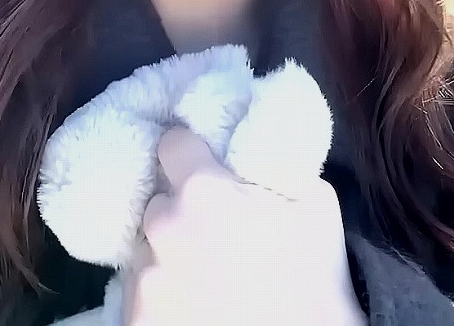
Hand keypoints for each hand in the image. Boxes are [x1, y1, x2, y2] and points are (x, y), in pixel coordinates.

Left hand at [121, 126, 364, 325]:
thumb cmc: (311, 288)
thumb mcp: (318, 209)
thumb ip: (277, 171)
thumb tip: (257, 157)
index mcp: (203, 192)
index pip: (172, 144)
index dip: (190, 154)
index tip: (202, 166)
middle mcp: (163, 228)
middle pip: (160, 203)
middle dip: (183, 215)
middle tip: (217, 239)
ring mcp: (144, 278)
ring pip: (150, 250)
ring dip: (172, 257)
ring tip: (208, 281)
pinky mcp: (135, 316)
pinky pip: (141, 292)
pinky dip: (164, 297)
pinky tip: (196, 308)